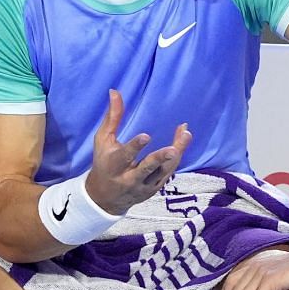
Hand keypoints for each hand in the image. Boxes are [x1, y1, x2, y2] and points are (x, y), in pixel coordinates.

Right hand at [83, 90, 191, 213]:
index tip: (146, 136)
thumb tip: (115, 91)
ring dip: (175, 155)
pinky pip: (168, 173)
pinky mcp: (153, 189)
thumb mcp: (103, 141)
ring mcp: (143, 185)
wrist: (105, 198)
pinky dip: (176, 158)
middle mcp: (128, 178)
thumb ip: (112, 117)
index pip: (124, 156)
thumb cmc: (103, 163)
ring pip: (162, 171)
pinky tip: (182, 140)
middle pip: (146, 168)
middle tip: (172, 149)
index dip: (135, 147)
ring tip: (186, 135)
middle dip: (159, 159)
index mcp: (113, 165)